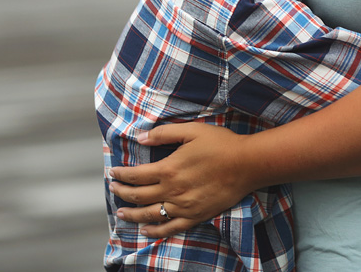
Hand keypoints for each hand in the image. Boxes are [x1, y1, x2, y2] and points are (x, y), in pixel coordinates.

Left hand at [109, 123, 257, 238]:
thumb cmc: (220, 144)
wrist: (247, 164)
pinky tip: (145, 230)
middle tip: (113, 190)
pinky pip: (171, 227)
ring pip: (150, 214)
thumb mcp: (191, 130)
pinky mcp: (196, 216)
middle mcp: (172, 190)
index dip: (121, 175)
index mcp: (169, 168)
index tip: (113, 173)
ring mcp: (183, 206)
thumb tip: (141, 138)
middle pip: (139, 196)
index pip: (136, 175)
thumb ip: (164, 134)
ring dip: (132, 215)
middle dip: (122, 193)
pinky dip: (155, 230)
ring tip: (121, 213)